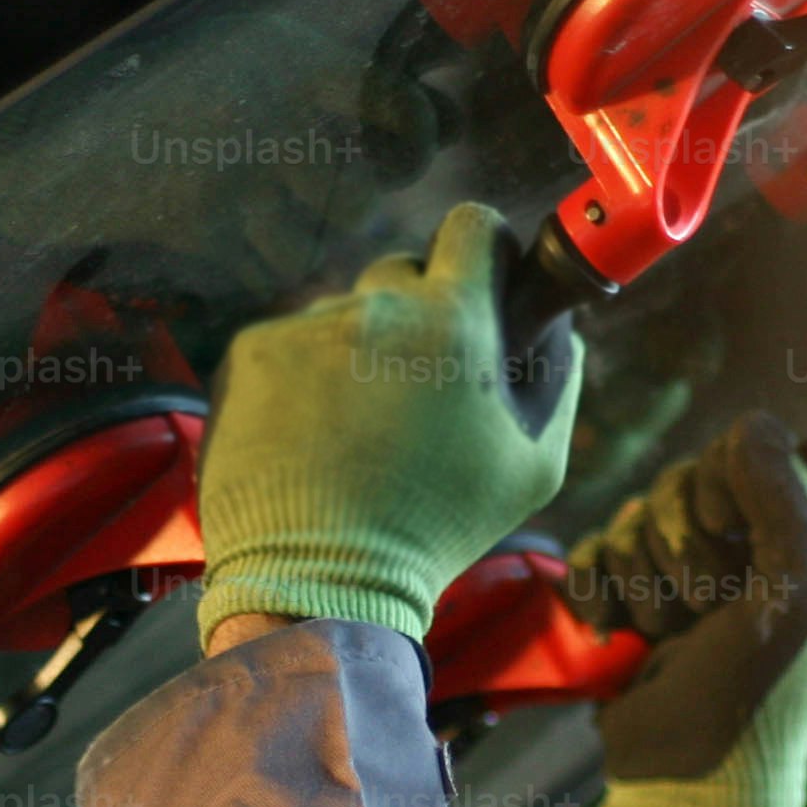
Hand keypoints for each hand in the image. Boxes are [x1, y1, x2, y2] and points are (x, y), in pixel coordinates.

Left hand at [193, 201, 581, 642]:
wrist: (320, 581)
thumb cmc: (437, 529)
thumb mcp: (532, 468)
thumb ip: (555, 382)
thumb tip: (557, 330)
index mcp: (453, 320)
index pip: (472, 225)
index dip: (483, 249)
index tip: (481, 280)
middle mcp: (376, 306)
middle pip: (403, 270)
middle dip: (417, 311)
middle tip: (417, 383)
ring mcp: (305, 326)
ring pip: (343, 314)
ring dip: (355, 351)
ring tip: (354, 431)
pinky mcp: (249, 351)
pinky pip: (288, 343)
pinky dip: (300, 378)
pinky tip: (309, 439)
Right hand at [565, 412, 806, 806]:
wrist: (685, 781)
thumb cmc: (756, 699)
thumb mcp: (793, 597)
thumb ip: (786, 499)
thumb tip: (749, 425)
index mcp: (798, 533)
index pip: (748, 447)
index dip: (726, 482)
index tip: (732, 535)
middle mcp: (742, 543)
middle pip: (680, 479)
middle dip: (679, 548)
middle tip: (701, 609)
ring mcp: (679, 571)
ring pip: (632, 516)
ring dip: (641, 583)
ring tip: (665, 637)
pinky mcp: (625, 598)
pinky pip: (590, 552)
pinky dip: (595, 594)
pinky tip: (612, 633)